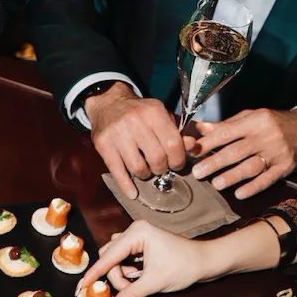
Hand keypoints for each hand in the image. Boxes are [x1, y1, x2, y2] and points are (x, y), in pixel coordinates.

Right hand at [78, 221, 213, 296]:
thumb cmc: (184, 266)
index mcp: (137, 233)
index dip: (94, 274)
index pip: (108, 257)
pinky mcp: (141, 244)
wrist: (206, 262)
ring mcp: (137, 236)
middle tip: (128, 290)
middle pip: (109, 257)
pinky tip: (141, 278)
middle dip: (116, 277)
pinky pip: (124, 259)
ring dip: (123, 276)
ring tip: (139, 284)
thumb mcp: (154, 283)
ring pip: (116, 260)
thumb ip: (130, 295)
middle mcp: (134, 231)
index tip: (80, 288)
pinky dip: (129, 272)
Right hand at [87, 84, 184, 198]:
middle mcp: (135, 121)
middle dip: (162, 168)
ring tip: (146, 171)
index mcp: (153, 112)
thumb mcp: (161, 116)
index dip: (178, 159)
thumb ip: (178, 132)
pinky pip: (117, 171)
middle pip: (156, 158)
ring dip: (146, 175)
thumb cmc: (140, 112)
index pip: (173, 144)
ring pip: (138, 168)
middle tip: (161, 168)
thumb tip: (192, 147)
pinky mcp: (103, 144)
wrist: (109, 102)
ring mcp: (117, 133)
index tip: (176, 164)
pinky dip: (126, 186)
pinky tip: (133, 193)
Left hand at [185, 108, 296, 198]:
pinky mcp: (285, 167)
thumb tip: (200, 128)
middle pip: (237, 151)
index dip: (209, 143)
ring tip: (216, 184)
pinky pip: (268, 179)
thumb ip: (226, 125)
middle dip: (215, 162)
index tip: (193, 152)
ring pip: (251, 166)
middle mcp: (266, 136)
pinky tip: (239, 194)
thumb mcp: (251, 117)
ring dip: (232, 176)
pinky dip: (253, 187)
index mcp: (255, 121)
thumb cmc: (273, 123)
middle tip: (198, 173)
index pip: (227, 132)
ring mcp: (277, 153)